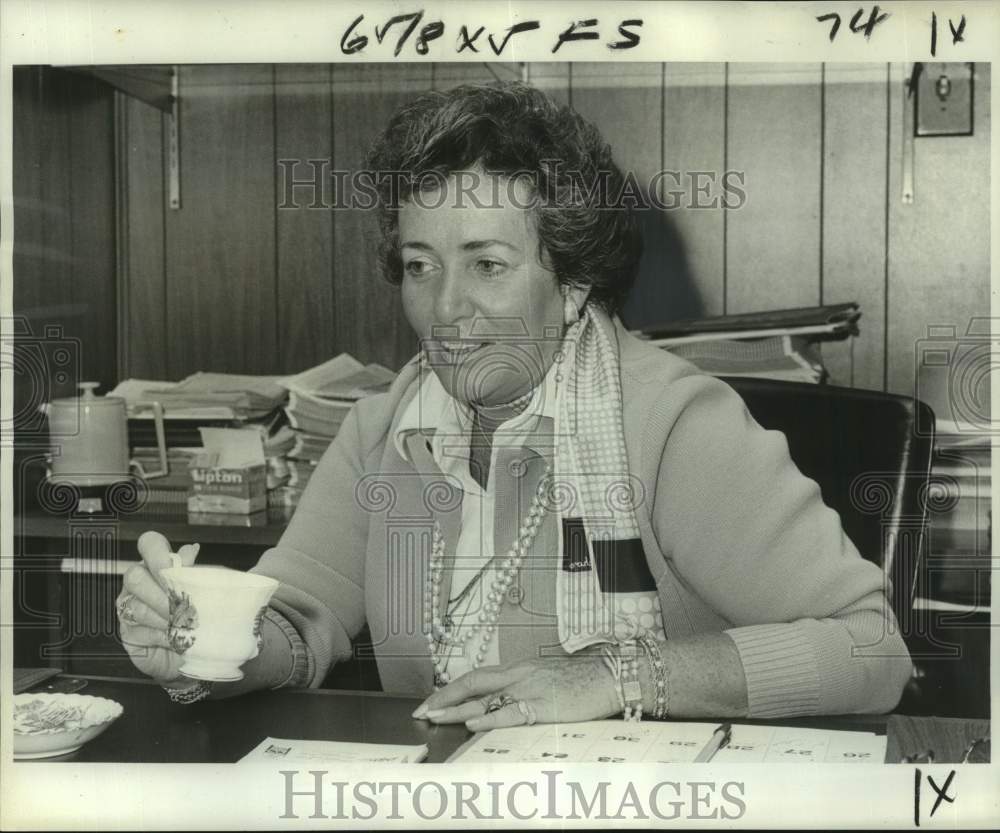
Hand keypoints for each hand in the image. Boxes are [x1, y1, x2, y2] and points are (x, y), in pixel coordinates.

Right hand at [116, 531, 198, 684]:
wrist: (198, 649)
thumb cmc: (201, 613)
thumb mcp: (205, 588)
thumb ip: (194, 570)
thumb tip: (190, 550)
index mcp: (157, 564)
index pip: (149, 544)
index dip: (157, 552)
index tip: (173, 566)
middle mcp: (138, 583)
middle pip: (134, 576)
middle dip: (161, 591)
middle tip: (181, 603)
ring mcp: (128, 608)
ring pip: (137, 606)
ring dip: (164, 616)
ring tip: (184, 623)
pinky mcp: (128, 633)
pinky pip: (138, 631)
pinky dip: (161, 635)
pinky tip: (176, 637)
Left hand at [411, 656, 621, 731]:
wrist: (610, 675)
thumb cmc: (581, 680)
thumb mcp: (545, 677)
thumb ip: (522, 687)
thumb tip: (500, 703)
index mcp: (518, 668)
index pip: (476, 677)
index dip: (451, 688)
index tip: (431, 701)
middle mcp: (519, 675)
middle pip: (472, 684)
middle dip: (444, 697)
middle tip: (421, 711)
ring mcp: (530, 689)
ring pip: (485, 698)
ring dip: (457, 709)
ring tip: (436, 717)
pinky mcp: (545, 706)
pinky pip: (512, 712)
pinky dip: (490, 718)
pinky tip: (473, 723)